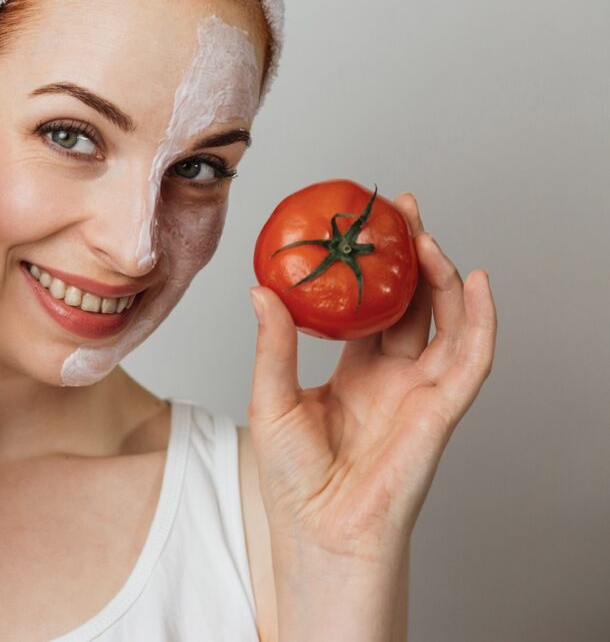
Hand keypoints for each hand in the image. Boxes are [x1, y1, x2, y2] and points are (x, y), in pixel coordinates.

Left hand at [247, 192, 496, 559]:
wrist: (317, 529)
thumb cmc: (291, 478)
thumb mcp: (271, 398)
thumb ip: (274, 345)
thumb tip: (260, 290)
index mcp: (355, 374)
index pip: (373, 308)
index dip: (374, 268)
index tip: (366, 225)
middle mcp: (392, 377)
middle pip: (413, 305)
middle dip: (411, 256)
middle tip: (401, 210)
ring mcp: (420, 392)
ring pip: (445, 322)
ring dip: (441, 277)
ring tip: (426, 235)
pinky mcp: (441, 410)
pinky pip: (471, 358)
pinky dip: (479, 320)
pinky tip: (473, 281)